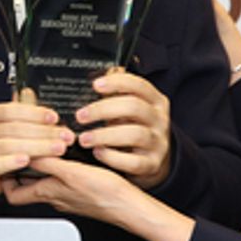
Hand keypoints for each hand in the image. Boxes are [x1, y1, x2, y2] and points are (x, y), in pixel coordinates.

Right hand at [0, 94, 73, 196]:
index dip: (34, 113)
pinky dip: (10, 162)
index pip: (11, 110)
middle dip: (43, 133)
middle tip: (64, 137)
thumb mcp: (9, 127)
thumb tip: (30, 92)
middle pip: (13, 128)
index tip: (54, 118)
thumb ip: (21, 112)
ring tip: (55, 149)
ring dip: (35, 147)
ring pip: (6, 146)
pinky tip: (25, 161)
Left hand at [2, 156, 194, 240]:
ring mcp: (68, 194)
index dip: (4, 177)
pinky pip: (61, 177)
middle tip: (20, 145)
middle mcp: (55, 196)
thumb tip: (27, 150)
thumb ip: (48, 162)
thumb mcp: (72, 173)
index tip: (3, 158)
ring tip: (41, 144)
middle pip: (26, 184)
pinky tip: (67, 152)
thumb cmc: (106, 195)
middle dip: (21, 165)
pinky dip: (59, 165)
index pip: (13, 193)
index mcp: (48, 192)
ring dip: (41, 162)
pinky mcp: (81, 190)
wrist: (131, 207)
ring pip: (44, 179)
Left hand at [75, 68, 171, 188]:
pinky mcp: (152, 164)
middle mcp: (159, 120)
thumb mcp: (131, 108)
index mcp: (155, 101)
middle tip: (80, 116)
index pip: (139, 85)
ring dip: (104, 135)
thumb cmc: (135, 127)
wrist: (155, 159)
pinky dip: (113, 157)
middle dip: (103, 110)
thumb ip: (117, 94)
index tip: (95, 85)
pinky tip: (98, 152)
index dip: (117, 82)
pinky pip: (133, 162)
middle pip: (134, 107)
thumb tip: (97, 76)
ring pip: (134, 134)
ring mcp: (158, 143)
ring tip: (83, 139)